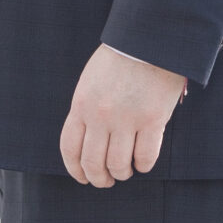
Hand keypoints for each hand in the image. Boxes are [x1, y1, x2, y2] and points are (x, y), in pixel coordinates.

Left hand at [60, 45, 187, 186]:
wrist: (148, 41)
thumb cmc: (120, 58)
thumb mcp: (90, 82)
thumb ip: (86, 109)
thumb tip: (89, 140)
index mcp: (81, 105)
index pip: (70, 148)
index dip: (75, 169)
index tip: (82, 177)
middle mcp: (100, 116)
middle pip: (93, 162)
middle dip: (99, 178)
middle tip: (106, 181)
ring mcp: (126, 120)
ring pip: (119, 165)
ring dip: (122, 174)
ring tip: (126, 172)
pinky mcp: (152, 121)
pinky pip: (146, 156)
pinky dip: (144, 165)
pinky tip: (143, 163)